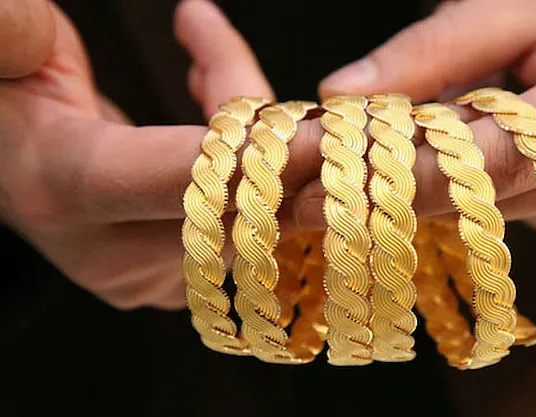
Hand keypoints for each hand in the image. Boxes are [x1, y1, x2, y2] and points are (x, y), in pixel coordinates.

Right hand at [0, 0, 318, 309]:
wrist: (4, 165)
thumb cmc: (5, 98)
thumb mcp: (8, 49)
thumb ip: (22, 29)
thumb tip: (136, 20)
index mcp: (65, 190)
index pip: (188, 178)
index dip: (265, 154)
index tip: (331, 130)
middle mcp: (111, 253)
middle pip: (239, 206)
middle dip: (292, 150)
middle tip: (340, 112)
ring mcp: (146, 277)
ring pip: (254, 217)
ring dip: (272, 145)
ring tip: (219, 58)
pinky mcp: (173, 282)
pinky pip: (248, 227)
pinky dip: (260, 172)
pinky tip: (235, 109)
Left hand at [302, 0, 535, 254]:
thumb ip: (437, 49)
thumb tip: (343, 95)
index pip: (488, 161)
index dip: (400, 177)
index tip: (320, 190)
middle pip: (486, 196)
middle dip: (410, 180)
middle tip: (336, 168)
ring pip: (503, 215)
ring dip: (456, 183)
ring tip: (440, 132)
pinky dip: (501, 192)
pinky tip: (507, 147)